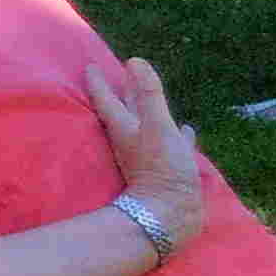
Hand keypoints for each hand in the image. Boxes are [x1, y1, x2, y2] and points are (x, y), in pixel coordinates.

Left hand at [88, 55, 205, 250]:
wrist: (171, 214)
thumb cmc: (161, 168)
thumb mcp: (157, 125)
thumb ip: (148, 94)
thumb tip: (133, 61)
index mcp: (124, 127)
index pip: (106, 98)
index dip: (98, 81)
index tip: (89, 65)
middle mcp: (132, 139)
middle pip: (123, 109)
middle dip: (120, 93)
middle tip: (116, 76)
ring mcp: (149, 153)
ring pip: (146, 125)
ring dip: (146, 111)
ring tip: (149, 99)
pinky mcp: (167, 167)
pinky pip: (170, 143)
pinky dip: (176, 133)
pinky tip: (186, 130)